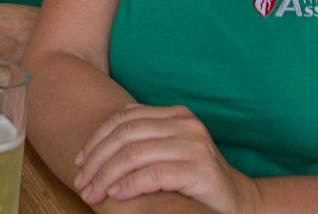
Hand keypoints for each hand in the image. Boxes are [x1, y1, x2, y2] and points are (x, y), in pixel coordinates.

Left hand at [73, 102, 259, 212]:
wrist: (238, 202)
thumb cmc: (194, 179)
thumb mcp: (168, 151)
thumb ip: (145, 136)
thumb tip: (105, 131)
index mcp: (175, 115)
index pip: (123, 119)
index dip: (96, 140)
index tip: (79, 161)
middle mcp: (185, 125)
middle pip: (125, 135)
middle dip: (97, 160)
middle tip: (81, 182)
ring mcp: (194, 146)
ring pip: (134, 154)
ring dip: (107, 176)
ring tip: (93, 192)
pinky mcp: (200, 170)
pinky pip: (154, 174)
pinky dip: (130, 184)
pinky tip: (117, 195)